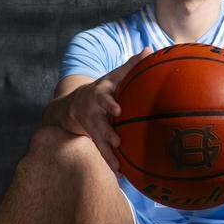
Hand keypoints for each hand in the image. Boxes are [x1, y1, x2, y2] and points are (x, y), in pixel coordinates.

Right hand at [63, 47, 151, 174]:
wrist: (74, 105)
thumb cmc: (103, 88)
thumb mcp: (114, 75)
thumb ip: (131, 65)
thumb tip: (149, 49)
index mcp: (100, 95)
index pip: (103, 98)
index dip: (109, 104)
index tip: (117, 110)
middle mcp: (94, 112)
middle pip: (99, 123)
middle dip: (106, 133)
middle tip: (116, 141)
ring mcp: (92, 127)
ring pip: (99, 141)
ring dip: (108, 154)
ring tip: (118, 166)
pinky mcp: (94, 139)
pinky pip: (101, 152)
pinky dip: (110, 163)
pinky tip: (120, 174)